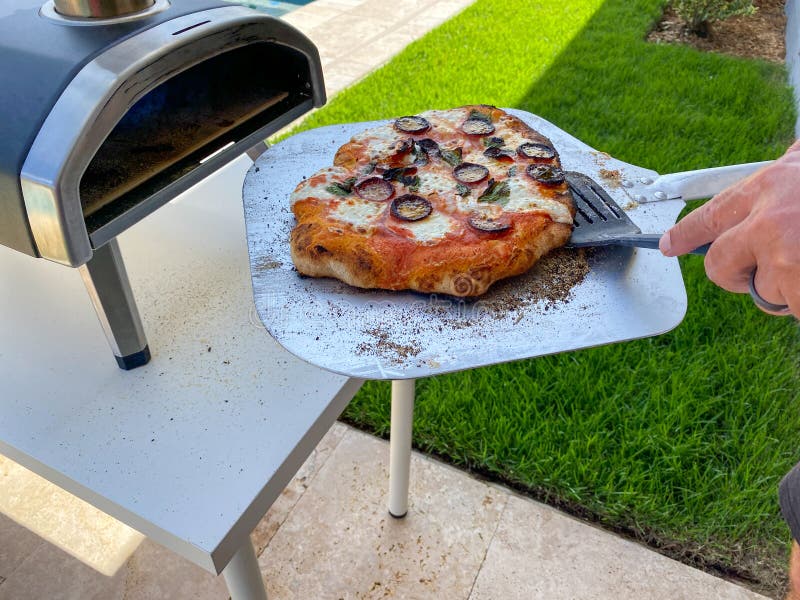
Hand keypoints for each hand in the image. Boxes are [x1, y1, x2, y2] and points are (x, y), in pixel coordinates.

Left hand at [659, 143, 799, 317]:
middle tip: (767, 274)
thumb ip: (791, 176)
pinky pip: (795, 308)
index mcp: (771, 185)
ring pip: (768, 292)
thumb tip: (781, 174)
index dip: (686, 233)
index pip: (711, 214)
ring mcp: (788, 255)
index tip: (668, 245)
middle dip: (736, 277)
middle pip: (720, 267)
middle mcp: (769, 220)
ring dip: (794, 290)